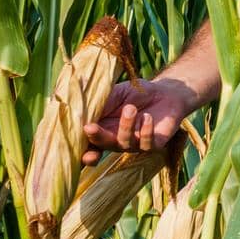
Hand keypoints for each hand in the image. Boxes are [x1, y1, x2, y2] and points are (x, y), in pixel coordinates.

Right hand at [80, 77, 199, 163]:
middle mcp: (116, 140)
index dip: (81, 146)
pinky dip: (145, 131)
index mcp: (102, 129)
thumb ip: (99, 103)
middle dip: (96, 138)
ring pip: (124, 144)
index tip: (74, 141)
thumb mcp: (115, 94)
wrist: (165, 92)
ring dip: (125, 126)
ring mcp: (134, 145)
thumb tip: (76, 109)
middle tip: (90, 127)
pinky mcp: (153, 145)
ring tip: (131, 108)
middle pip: (102, 146)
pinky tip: (148, 117)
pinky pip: (146, 144)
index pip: (87, 143)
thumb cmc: (136, 94)